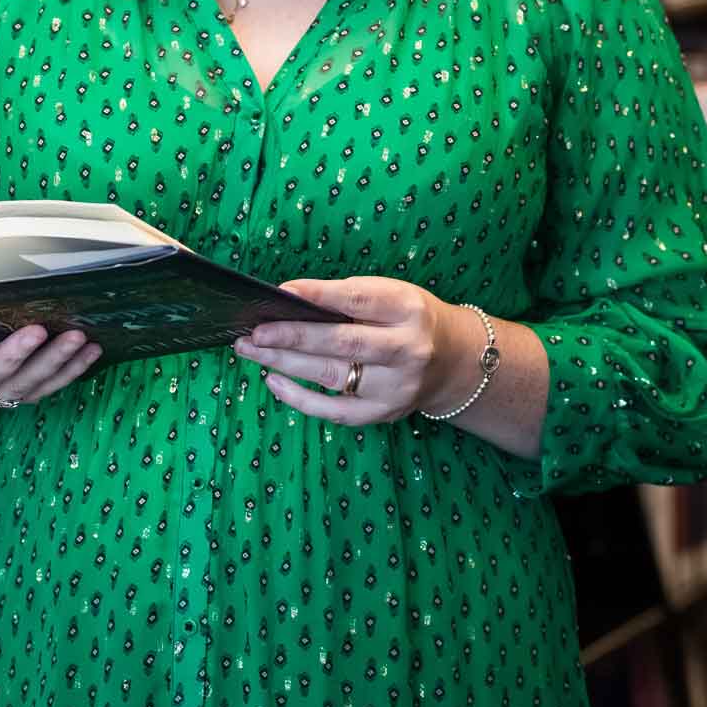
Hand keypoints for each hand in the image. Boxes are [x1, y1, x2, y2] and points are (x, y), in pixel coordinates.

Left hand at [232, 275, 465, 424]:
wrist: (455, 361)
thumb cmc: (410, 320)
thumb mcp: (392, 295)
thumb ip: (348, 298)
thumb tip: (290, 300)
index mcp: (408, 309)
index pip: (359, 299)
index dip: (318, 296)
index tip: (280, 292)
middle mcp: (406, 349)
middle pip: (342, 343)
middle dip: (292, 337)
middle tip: (253, 332)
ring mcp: (396, 386)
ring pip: (331, 376)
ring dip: (284, 363)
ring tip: (250, 350)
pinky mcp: (384, 413)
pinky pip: (334, 410)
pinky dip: (299, 398)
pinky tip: (273, 381)